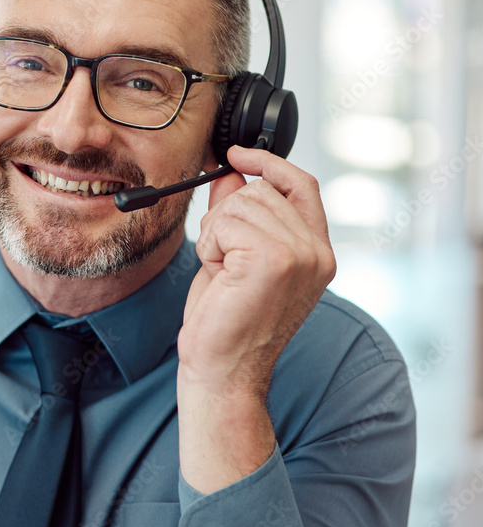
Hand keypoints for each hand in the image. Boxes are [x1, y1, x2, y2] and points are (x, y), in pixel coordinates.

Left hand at [177, 145, 336, 492]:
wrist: (222, 371)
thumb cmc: (226, 322)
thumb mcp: (234, 257)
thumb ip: (238, 214)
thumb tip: (230, 173)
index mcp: (317, 252)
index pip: (302, 184)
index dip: (269, 164)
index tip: (237, 155)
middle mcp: (317, 252)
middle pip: (260, 190)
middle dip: (226, 217)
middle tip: (222, 258)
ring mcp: (300, 255)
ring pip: (239, 203)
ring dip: (215, 233)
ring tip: (222, 271)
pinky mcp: (274, 260)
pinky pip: (225, 222)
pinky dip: (209, 244)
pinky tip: (218, 274)